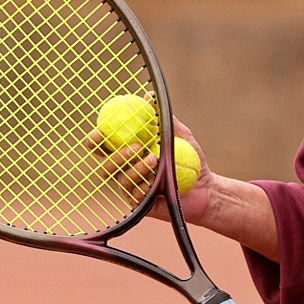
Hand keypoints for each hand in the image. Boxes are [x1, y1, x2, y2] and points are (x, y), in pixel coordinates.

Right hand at [87, 117, 215, 224]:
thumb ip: (164, 118)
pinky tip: (156, 180)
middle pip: (106, 166)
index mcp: (130, 154)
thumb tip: (148, 98)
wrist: (207, 189)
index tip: (99, 133)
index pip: (105, 147)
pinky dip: (144, 185)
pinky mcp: (141, 205)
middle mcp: (127, 172)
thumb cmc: (192, 160)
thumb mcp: (181, 135)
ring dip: (136, 168)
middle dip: (116, 156)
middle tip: (136, 146)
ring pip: (121, 179)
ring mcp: (133, 189)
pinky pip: (135, 195)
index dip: (96, 141)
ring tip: (155, 159)